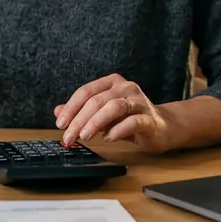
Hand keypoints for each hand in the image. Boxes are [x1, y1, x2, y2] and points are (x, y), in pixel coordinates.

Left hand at [54, 74, 174, 153]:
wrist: (162, 127)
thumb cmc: (129, 118)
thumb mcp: (103, 114)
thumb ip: (82, 112)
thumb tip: (58, 112)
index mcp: (112, 83)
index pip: (86, 91)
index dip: (71, 107)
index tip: (60, 123)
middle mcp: (126, 87)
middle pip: (97, 100)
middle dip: (79, 119)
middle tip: (69, 136)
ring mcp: (139, 101)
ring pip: (114, 107)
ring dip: (96, 122)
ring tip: (85, 136)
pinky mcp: (149, 118)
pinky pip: (132, 121)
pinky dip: (117, 130)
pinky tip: (108, 138)